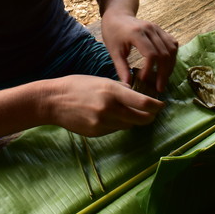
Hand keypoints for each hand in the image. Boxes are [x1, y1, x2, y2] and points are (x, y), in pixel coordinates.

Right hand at [45, 74, 164, 135]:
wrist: (53, 101)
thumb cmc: (78, 86)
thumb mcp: (102, 81)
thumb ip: (121, 89)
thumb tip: (137, 95)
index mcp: (112, 91)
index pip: (144, 103)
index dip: (156, 106)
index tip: (161, 105)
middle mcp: (109, 108)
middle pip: (141, 118)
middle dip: (150, 116)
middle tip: (153, 113)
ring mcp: (102, 123)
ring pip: (129, 125)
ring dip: (133, 120)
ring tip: (129, 112)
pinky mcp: (96, 132)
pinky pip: (115, 129)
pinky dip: (118, 124)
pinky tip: (110, 116)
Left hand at [101, 12, 177, 92]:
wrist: (118, 15)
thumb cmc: (113, 33)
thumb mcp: (113, 51)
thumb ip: (121, 68)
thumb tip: (128, 86)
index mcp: (137, 33)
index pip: (151, 54)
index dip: (150, 70)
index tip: (143, 80)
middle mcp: (150, 29)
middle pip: (164, 53)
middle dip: (163, 73)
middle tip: (159, 88)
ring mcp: (158, 28)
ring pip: (172, 49)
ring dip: (170, 66)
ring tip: (163, 79)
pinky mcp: (161, 30)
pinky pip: (173, 44)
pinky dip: (172, 57)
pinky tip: (166, 67)